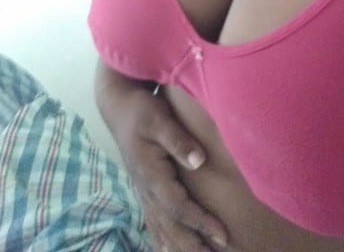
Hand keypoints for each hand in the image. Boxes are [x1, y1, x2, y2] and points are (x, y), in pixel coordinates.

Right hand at [113, 87, 228, 251]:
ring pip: (161, 229)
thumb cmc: (143, 110)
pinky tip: (169, 249)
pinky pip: (154, 222)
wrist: (120, 107)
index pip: (179, 208)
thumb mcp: (161, 119)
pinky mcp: (144, 189)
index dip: (201, 223)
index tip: (223, 235)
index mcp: (152, 175)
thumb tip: (199, 161)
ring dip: (180, 247)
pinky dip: (163, 239)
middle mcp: (146, 190)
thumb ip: (179, 140)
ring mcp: (143, 192)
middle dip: (194, 245)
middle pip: (170, 227)